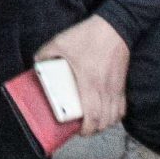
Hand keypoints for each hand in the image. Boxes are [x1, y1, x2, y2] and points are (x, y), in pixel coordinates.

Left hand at [33, 17, 129, 136]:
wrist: (115, 27)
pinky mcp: (122, 83)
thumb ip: (45, 53)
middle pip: (105, 121)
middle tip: (83, 130)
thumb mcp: (60, 42)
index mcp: (89, 82)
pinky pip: (123, 107)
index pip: (92, 115)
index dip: (87, 129)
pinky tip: (107, 114)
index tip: (78, 131)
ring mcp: (116, 87)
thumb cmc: (88, 35)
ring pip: (115, 116)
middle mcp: (105, 89)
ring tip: (94, 123)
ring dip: (105, 124)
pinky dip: (115, 115)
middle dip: (94, 130)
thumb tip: (36, 63)